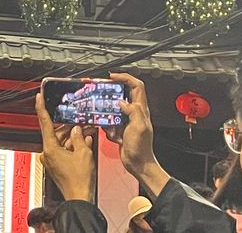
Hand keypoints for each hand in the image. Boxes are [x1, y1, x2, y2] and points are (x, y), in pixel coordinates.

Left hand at [35, 93, 95, 201]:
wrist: (80, 199)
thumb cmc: (79, 181)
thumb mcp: (84, 153)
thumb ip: (79, 138)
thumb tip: (77, 130)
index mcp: (50, 148)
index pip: (44, 122)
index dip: (41, 107)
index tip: (38, 97)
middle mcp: (47, 154)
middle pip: (55, 133)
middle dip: (67, 126)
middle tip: (77, 119)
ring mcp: (51, 160)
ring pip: (60, 142)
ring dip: (72, 137)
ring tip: (84, 131)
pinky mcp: (56, 166)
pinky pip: (63, 151)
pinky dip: (72, 146)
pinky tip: (83, 142)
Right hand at [107, 73, 169, 196]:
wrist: (138, 164)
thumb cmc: (141, 148)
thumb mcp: (140, 127)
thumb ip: (133, 111)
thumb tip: (122, 101)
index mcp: (140, 110)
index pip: (136, 86)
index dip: (125, 78)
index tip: (112, 76)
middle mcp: (134, 112)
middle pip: (123, 93)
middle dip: (110, 91)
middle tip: (99, 88)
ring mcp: (126, 120)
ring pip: (113, 107)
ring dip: (106, 109)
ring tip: (101, 112)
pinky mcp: (119, 128)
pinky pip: (108, 121)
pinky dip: (106, 124)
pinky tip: (109, 131)